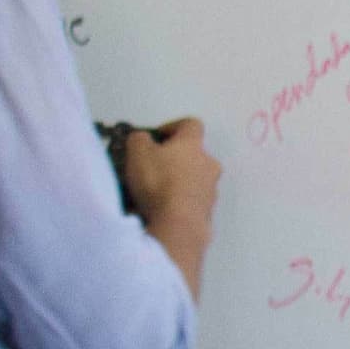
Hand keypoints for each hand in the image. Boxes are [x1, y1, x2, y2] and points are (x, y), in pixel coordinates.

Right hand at [118, 117, 220, 289]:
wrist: (179, 223)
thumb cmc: (158, 181)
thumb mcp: (138, 152)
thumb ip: (139, 139)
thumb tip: (143, 138)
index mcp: (194, 145)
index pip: (191, 125)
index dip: (173, 126)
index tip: (156, 136)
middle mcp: (209, 165)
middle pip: (194, 155)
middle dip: (174, 159)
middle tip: (152, 167)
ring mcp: (212, 190)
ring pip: (193, 180)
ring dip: (175, 182)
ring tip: (150, 193)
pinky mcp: (208, 212)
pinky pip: (190, 202)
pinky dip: (177, 203)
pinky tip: (158, 211)